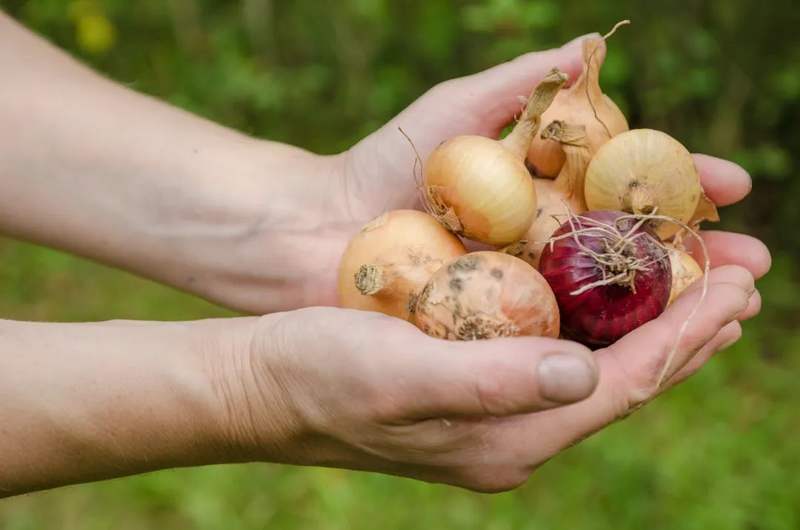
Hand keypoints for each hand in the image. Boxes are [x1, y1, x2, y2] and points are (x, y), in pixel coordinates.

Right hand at [219, 256, 760, 491]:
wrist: (266, 384)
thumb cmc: (321, 373)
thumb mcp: (400, 375)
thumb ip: (493, 381)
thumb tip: (585, 375)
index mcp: (506, 438)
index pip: (620, 389)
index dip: (684, 339)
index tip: (736, 289)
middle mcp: (512, 432)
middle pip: (622, 382)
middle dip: (687, 334)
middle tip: (743, 284)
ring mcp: (494, 411)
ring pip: (596, 367)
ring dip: (651, 328)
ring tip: (701, 289)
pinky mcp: (474, 384)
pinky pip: (558, 354)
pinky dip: (599, 323)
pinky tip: (611, 297)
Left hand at [272, 37, 769, 311]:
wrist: (316, 227)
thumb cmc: (386, 163)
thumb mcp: (460, 110)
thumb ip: (525, 83)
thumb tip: (592, 46)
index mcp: (545, 191)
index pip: (632, 188)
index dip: (684, 187)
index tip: (735, 188)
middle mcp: (543, 245)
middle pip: (635, 254)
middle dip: (698, 260)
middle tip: (756, 268)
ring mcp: (521, 292)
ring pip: (609, 307)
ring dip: (671, 312)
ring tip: (731, 313)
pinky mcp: (493, 335)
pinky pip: (559, 345)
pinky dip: (608, 349)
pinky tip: (652, 355)